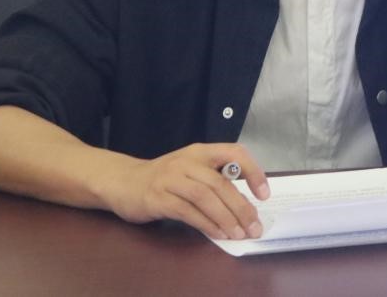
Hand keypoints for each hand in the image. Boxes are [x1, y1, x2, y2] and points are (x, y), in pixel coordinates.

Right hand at [99, 143, 269, 239]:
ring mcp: (171, 179)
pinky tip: (218, 234)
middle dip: (241, 207)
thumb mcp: (190, 170)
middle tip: (254, 226)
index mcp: (200, 152)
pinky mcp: (158, 198)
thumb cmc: (163, 178)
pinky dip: (206, 224)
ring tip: (239, 234)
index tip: (264, 194)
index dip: (253, 171)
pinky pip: (188, 212)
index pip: (234, 152)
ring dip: (226, 218)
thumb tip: (244, 205)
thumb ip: (214, 180)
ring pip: (206, 198)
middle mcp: (187, 161)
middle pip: (221, 183)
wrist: (123, 181)